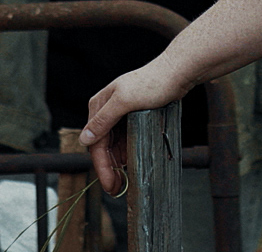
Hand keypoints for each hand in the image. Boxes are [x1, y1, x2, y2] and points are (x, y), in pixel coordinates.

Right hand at [81, 62, 190, 194]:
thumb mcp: (125, 101)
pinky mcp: (135, 116)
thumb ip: (103, 120)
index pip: (94, 142)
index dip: (101, 166)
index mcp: (99, 105)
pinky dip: (127, 151)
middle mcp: (107, 109)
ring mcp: (121, 113)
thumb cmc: (153, 82)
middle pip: (103, 145)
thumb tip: (85, 138)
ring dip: (118, 162)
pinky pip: (126, 139)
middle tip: (116, 188)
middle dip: (109, 168)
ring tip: (125, 179)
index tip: (109, 184)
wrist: (177, 72)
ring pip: (114, 144)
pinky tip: (132, 162)